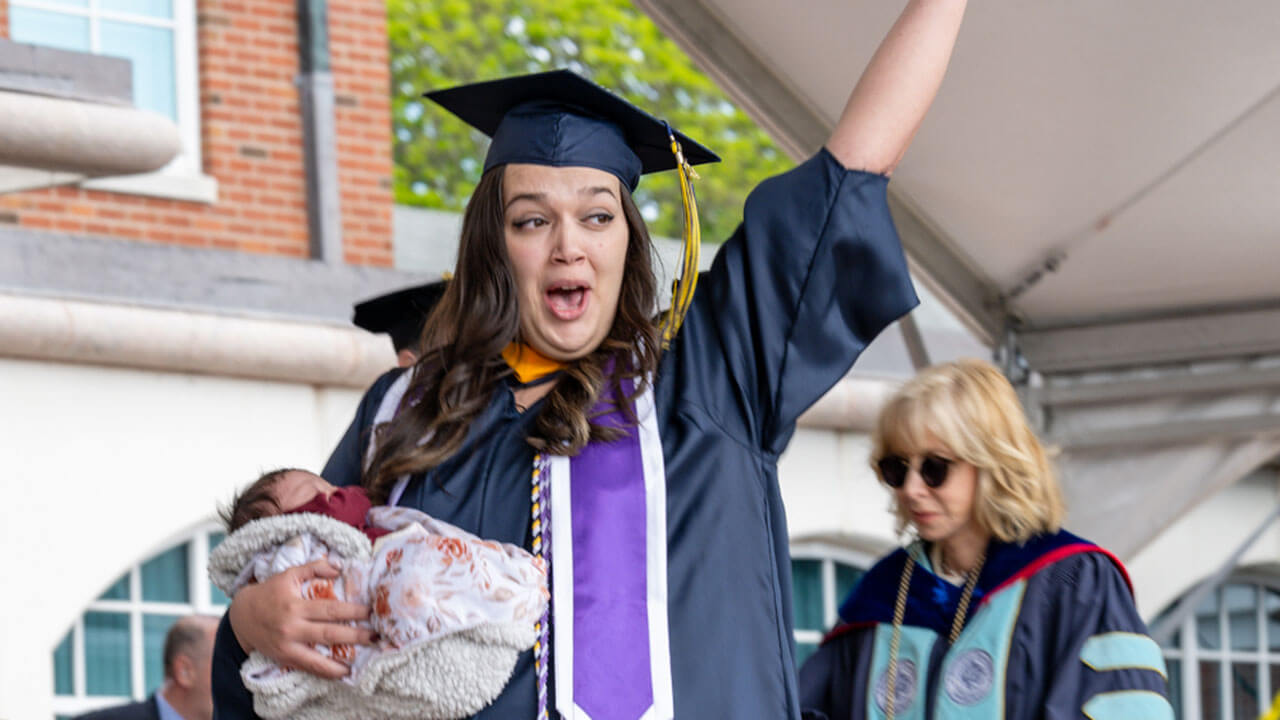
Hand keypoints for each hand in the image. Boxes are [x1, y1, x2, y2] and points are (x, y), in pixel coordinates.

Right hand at [227, 558, 373, 678]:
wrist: (241, 616)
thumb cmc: (269, 592)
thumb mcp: (289, 574)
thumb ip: (314, 568)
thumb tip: (339, 567)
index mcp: (295, 606)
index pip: (329, 610)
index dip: (351, 612)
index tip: (370, 612)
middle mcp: (292, 628)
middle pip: (328, 634)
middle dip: (354, 636)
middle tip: (376, 636)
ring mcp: (287, 646)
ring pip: (317, 658)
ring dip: (341, 661)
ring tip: (363, 661)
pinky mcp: (284, 658)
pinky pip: (307, 667)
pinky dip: (324, 672)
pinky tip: (341, 673)